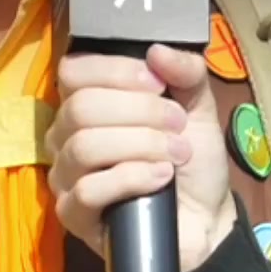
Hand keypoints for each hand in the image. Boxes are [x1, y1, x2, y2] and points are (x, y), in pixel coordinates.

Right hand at [47, 43, 234, 271]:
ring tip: (176, 154)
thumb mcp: (197, 108)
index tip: (159, 84)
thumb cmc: (191, 161)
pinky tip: (160, 178)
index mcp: (87, 103)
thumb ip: (185, 73)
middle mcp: (66, 136)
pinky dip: (132, 178)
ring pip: (84, 147)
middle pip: (80, 108)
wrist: (205, 220)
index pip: (74, 72)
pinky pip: (88, 189)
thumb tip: (157, 51)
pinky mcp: (73, 215)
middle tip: (177, 125)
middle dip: (139, 112)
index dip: (115, 71)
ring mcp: (65, 177)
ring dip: (141, 145)